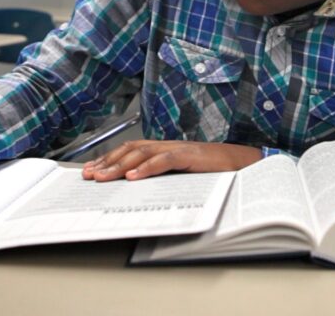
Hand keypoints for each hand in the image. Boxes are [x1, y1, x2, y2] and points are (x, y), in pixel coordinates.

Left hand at [82, 140, 260, 181]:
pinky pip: (165, 160)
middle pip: (130, 149)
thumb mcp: (184, 176)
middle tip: (89, 175)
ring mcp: (179, 149)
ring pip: (142, 153)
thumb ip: (164, 177)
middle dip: (107, 162)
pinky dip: (147, 168)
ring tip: (103, 176)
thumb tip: (137, 189)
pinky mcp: (191, 156)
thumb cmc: (217, 172)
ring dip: (120, 165)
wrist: (245, 163)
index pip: (130, 150)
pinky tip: (133, 176)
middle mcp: (169, 146)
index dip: (109, 159)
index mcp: (165, 150)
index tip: (91, 170)